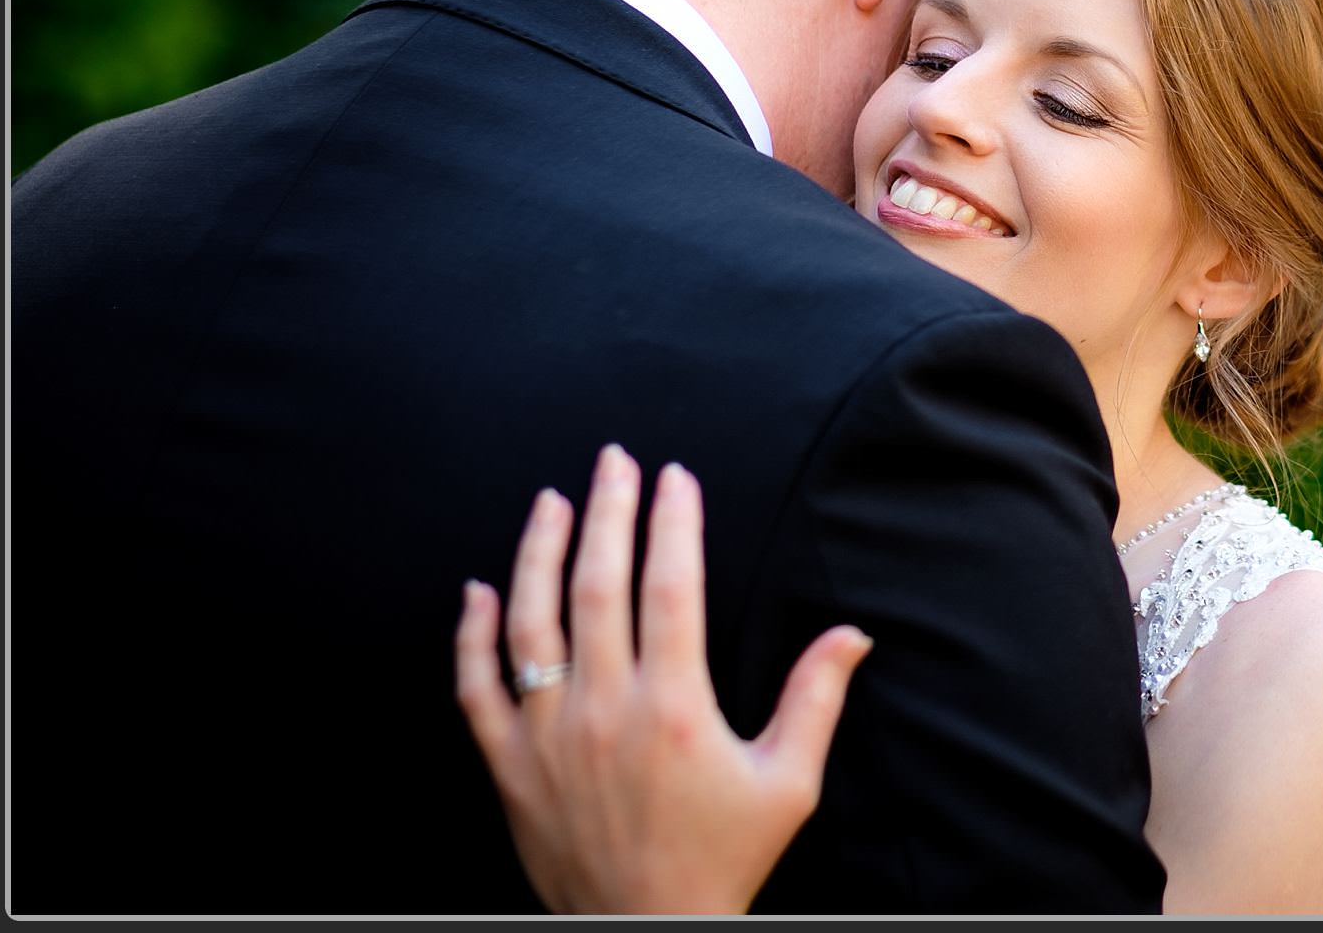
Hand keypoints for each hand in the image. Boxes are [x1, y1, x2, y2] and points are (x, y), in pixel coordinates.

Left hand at [454, 444, 872, 913]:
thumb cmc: (721, 861)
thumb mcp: (787, 785)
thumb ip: (814, 701)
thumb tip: (852, 634)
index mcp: (674, 708)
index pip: (670, 587)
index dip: (672, 522)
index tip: (675, 477)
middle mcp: (603, 711)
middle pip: (598, 585)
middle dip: (607, 512)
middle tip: (615, 461)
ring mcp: (547, 737)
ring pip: (531, 622)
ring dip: (539, 552)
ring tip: (552, 500)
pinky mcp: (509, 767)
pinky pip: (477, 688)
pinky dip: (471, 635)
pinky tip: (479, 590)